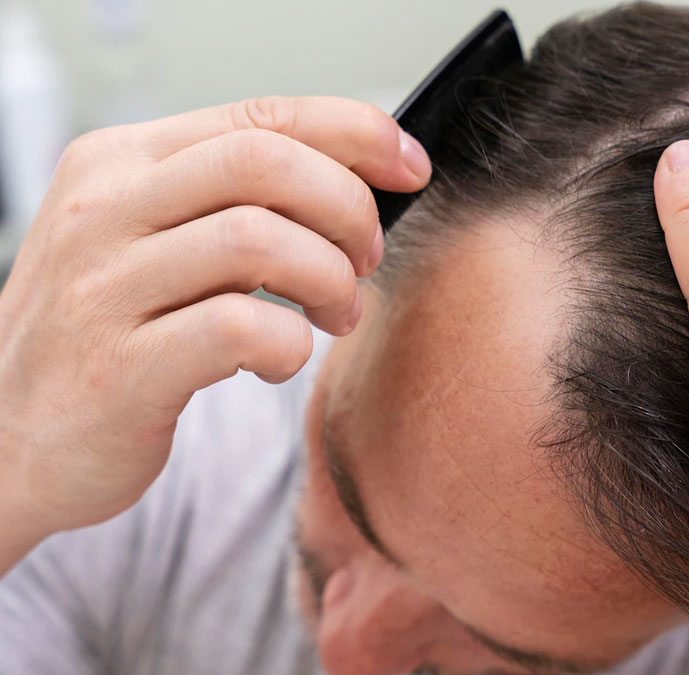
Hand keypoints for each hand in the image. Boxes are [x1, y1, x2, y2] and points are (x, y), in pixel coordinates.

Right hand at [0, 97, 429, 569]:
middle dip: (348, 207)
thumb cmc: (106, 336)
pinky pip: (239, 328)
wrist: (10, 442)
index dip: (355, 133)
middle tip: (365, 259)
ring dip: (329, 278)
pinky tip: (281, 358)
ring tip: (334, 313)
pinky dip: (289, 343)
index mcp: (119, 161)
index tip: (409, 167)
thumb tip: (358, 180)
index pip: (259, 116)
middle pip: (266, 162)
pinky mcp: (120, 368)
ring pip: (258, 238)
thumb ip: (230, 202)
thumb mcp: (149, 241)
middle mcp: (104, 210)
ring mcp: (104, 288)